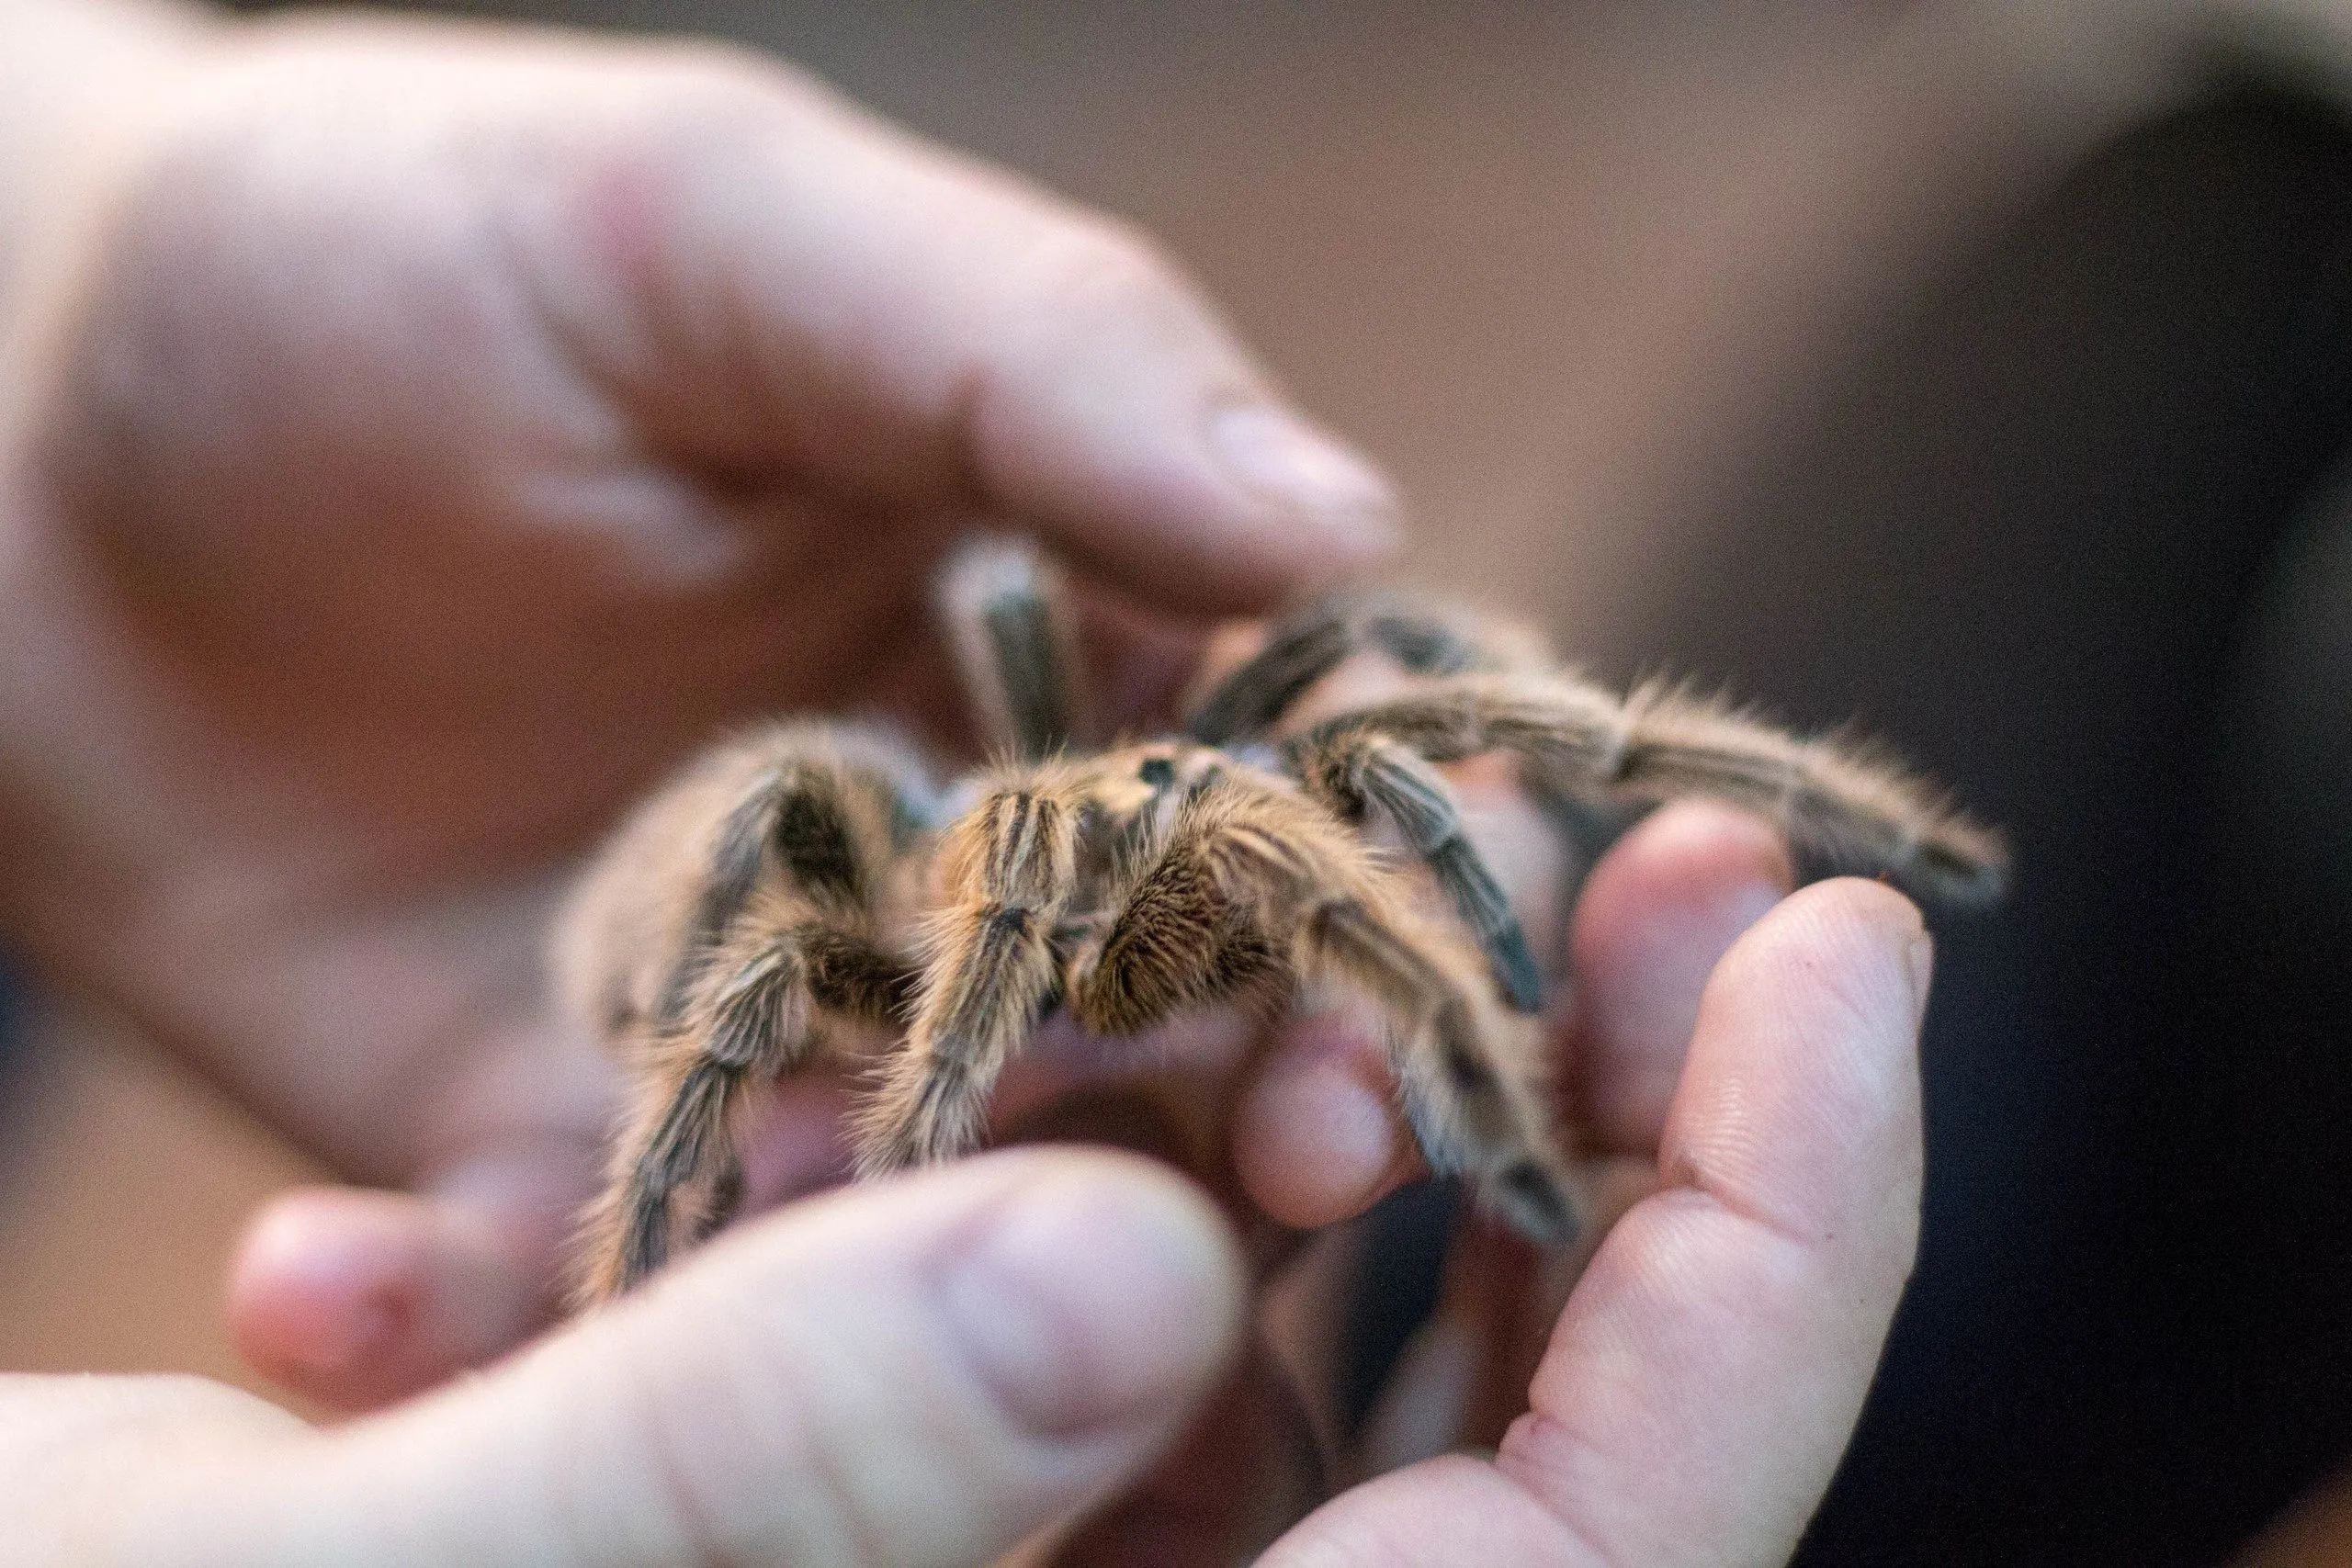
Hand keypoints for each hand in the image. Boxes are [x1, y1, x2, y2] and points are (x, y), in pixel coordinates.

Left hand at [0, 8, 1396, 1405]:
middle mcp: (980, 845)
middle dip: (1251, 1126)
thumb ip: (1033, 358)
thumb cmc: (409, 262)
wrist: (42, 438)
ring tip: (824, 1245)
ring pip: (955, 1200)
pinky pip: (624, 1287)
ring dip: (936, 1264)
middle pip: (1196, 1026)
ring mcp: (794, 1018)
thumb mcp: (721, 236)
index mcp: (1083, 616)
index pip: (1324, 773)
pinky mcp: (584, 1146)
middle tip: (1270, 1179)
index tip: (1406, 1005)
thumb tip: (1345, 528)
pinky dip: (538, 1317)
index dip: (1406, 891)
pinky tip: (380, 1259)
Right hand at [0, 812, 1927, 1567]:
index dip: (1773, 1274)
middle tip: (1665, 847)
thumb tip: (1128, 1282)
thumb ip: (762, 1484)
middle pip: (1495, 1448)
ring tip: (1370, 859)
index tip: (1827, 949)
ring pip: (1302, 1350)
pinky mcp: (874, 1502)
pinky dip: (1082, 1140)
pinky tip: (1034, 984)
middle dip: (1615, 1127)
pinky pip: (1074, 1308)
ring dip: (1334, 1089)